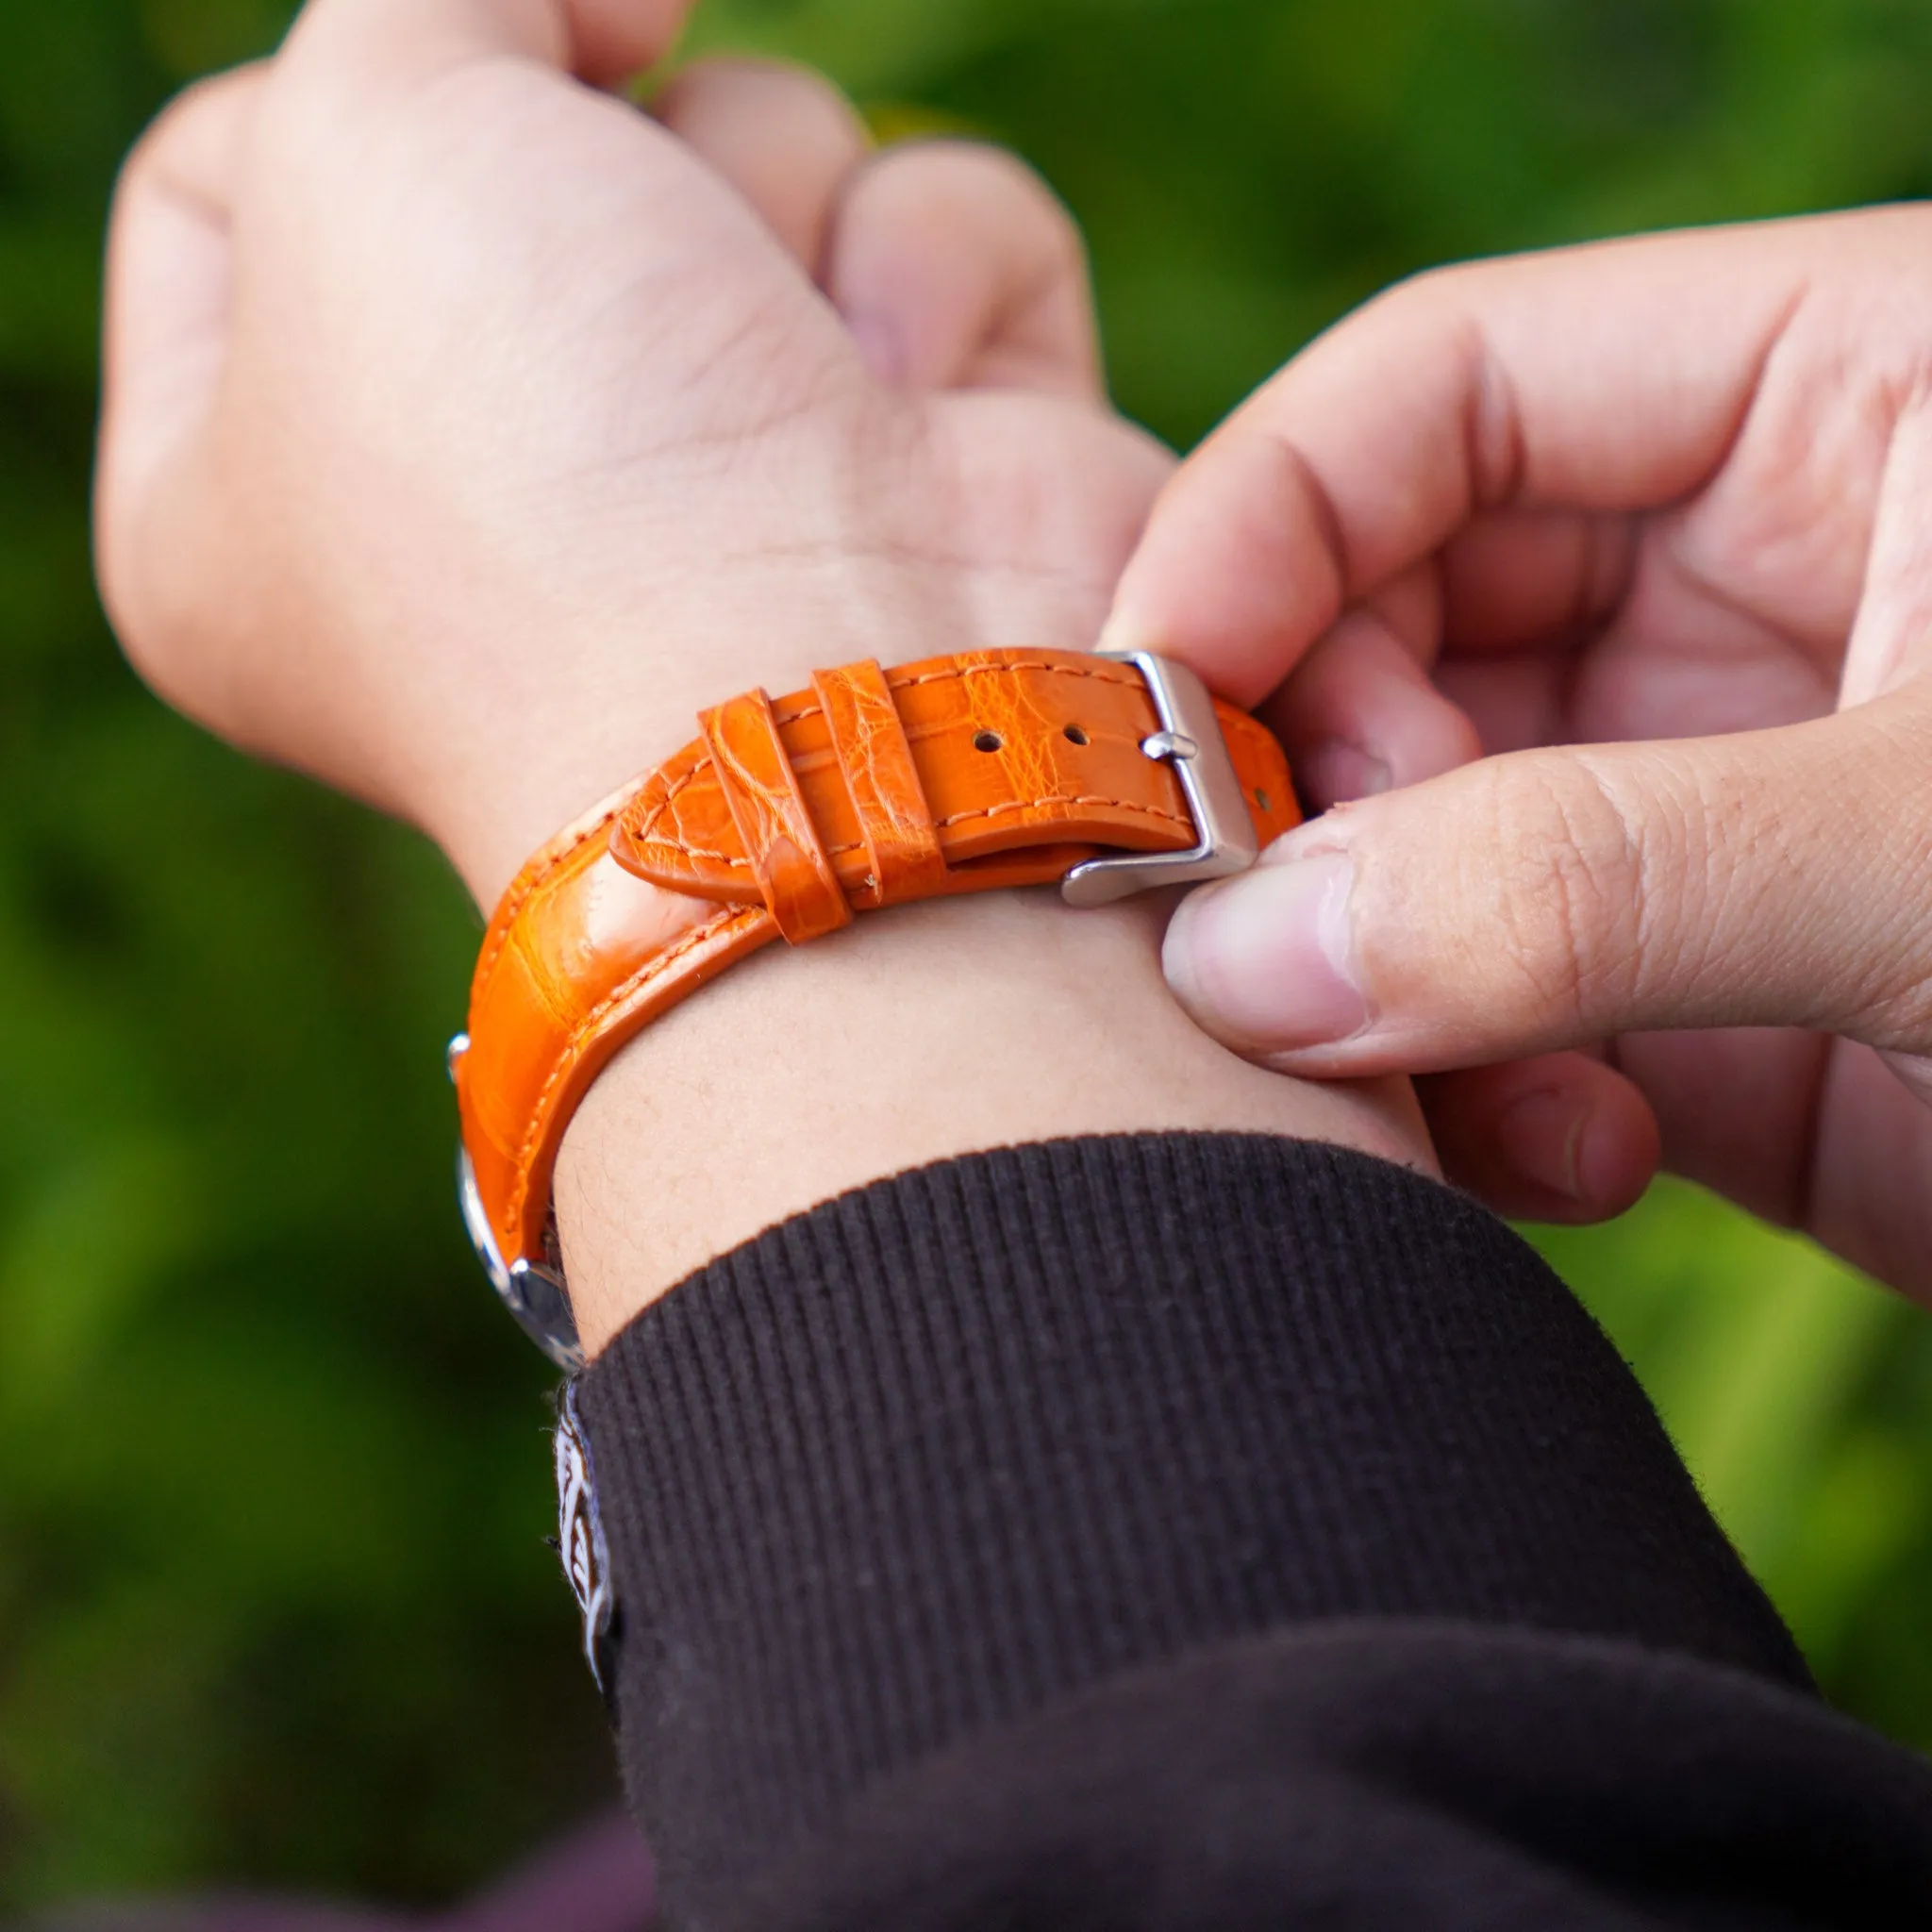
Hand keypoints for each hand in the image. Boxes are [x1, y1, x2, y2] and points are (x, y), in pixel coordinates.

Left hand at [97, 0, 1169, 904]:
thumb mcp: (369, 122)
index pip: (211, 184)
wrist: (824, 697)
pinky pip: (941, 233)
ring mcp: (723, 487)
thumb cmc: (548, 461)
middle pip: (530, 136)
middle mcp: (487, 498)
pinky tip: (909, 408)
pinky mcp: (916, 471)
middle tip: (629, 280)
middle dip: (601, 148)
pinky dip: (940, 280)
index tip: (459, 88)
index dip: (311, 97)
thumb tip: (625, 12)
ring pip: (756, 149)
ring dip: (778, 204)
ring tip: (787, 379)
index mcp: (250, 494)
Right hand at [1106, 208, 1931, 1295]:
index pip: (1439, 393)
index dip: (1257, 523)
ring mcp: (1694, 802)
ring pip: (1404, 841)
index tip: (1143, 704)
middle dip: (1304, 783)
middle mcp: (1738, 590)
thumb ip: (1587, 876)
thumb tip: (1243, 956)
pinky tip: (1554, 1163)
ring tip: (1437, 1087)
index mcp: (1830, 402)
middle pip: (1383, 627)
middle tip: (1255, 931)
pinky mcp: (1688, 997)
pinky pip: (1476, 1009)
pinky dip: (1458, 1092)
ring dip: (1372, 969)